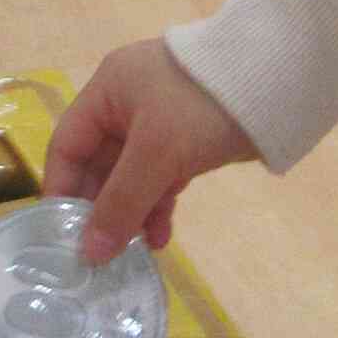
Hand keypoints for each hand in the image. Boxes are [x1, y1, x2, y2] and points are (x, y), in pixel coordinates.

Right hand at [43, 39, 259, 259]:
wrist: (278, 81)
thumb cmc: (201, 105)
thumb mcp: (157, 152)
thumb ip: (121, 203)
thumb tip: (89, 254)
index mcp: (108, 91)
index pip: (67, 145)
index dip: (61, 190)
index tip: (59, 238)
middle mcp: (128, 105)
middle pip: (99, 166)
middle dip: (100, 210)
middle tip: (98, 256)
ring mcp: (159, 124)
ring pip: (132, 178)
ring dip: (131, 215)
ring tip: (131, 255)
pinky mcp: (187, 142)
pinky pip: (161, 180)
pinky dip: (158, 207)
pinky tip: (160, 240)